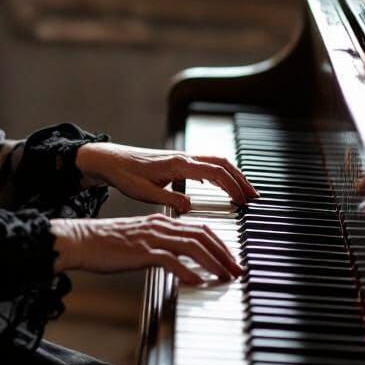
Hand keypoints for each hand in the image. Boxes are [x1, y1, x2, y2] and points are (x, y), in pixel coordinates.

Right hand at [51, 214, 242, 282]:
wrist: (80, 240)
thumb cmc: (106, 244)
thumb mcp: (138, 241)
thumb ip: (159, 247)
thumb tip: (180, 263)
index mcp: (160, 222)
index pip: (200, 228)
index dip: (220, 244)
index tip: (231, 260)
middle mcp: (159, 226)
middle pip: (202, 235)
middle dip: (224, 254)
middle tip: (237, 271)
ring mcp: (150, 238)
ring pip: (192, 246)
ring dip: (213, 263)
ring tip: (225, 278)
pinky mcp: (140, 252)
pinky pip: (170, 261)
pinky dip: (187, 271)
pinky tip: (197, 282)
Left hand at [75, 142, 258, 212]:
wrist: (110, 160)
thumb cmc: (124, 175)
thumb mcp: (145, 193)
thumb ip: (169, 199)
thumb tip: (191, 206)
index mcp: (178, 164)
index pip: (215, 173)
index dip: (232, 187)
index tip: (243, 202)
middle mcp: (183, 157)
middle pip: (222, 163)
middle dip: (241, 180)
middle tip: (255, 198)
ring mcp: (182, 158)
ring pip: (216, 162)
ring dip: (233, 176)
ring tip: (245, 194)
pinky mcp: (178, 162)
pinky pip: (206, 165)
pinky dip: (220, 174)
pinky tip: (223, 187)